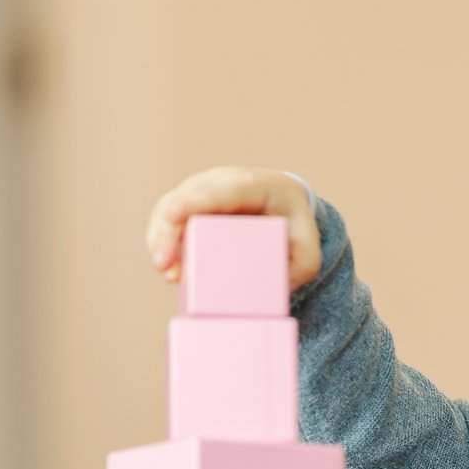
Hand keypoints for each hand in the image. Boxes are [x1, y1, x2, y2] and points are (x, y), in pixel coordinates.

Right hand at [145, 167, 321, 288]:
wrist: (281, 208)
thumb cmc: (293, 226)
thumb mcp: (308, 248)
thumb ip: (301, 267)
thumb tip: (273, 286)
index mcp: (253, 186)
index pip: (222, 190)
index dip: (195, 201)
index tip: (174, 216)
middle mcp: (221, 183)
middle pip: (188, 200)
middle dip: (170, 231)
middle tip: (164, 266)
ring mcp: (201, 192)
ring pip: (170, 208)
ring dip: (160, 240)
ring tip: (166, 273)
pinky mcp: (189, 206)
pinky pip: (166, 218)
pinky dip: (160, 241)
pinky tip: (165, 267)